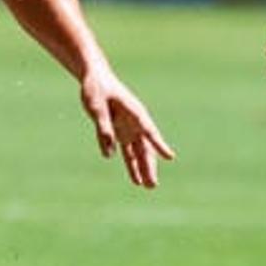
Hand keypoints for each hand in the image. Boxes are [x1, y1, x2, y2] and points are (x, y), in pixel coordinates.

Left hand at [79, 69, 174, 187]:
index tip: (170, 157)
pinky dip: (131, 164)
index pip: (149, 131)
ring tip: (147, 186)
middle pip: (144, 148)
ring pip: (138, 152)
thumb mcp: (96, 107)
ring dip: (142, 168)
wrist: (94, 79)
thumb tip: (109, 154)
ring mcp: (128, 128)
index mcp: (134, 112)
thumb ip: (103, 128)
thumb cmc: (96, 89)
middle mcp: (134, 122)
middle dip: (149, 167)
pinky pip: (126, 151)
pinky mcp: (119, 131)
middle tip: (153, 185)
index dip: (159, 144)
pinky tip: (135, 179)